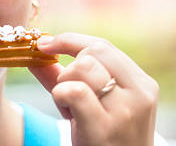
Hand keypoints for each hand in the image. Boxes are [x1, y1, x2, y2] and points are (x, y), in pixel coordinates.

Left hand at [29, 33, 158, 145]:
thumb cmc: (101, 138)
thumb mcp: (90, 103)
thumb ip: (62, 75)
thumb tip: (34, 52)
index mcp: (140, 83)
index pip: (103, 45)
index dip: (69, 40)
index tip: (44, 43)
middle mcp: (139, 94)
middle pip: (93, 52)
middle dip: (70, 66)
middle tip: (66, 91)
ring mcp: (125, 111)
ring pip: (83, 67)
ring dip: (64, 83)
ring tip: (70, 106)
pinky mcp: (104, 127)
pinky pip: (74, 91)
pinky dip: (60, 95)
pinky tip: (67, 112)